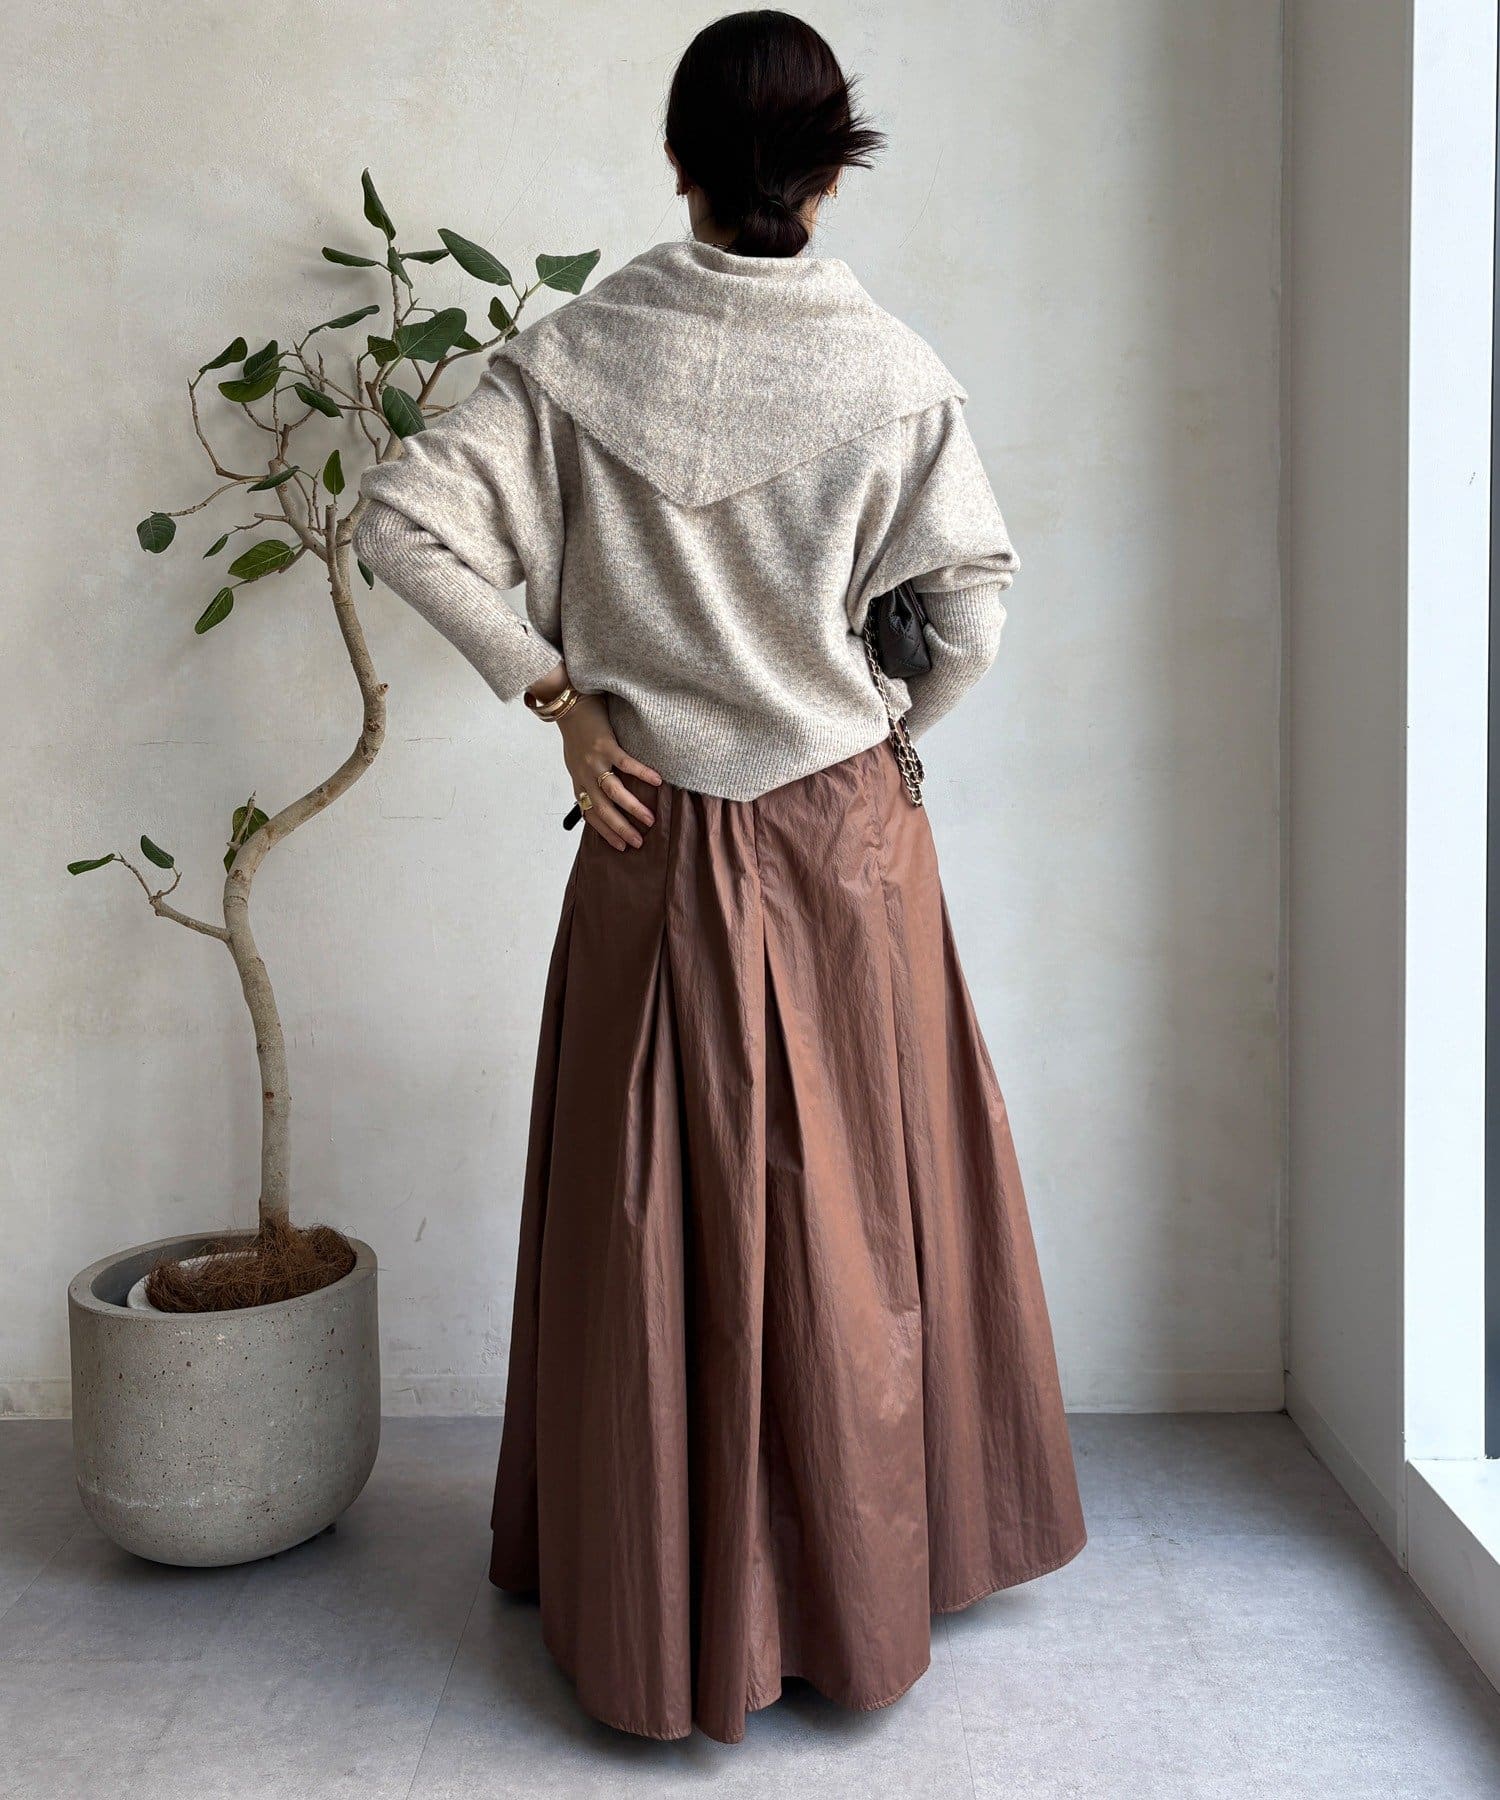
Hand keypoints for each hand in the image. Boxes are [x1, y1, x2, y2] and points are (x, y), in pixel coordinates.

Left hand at [557, 694, 662, 850]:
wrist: (568, 702)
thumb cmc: (576, 730)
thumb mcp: (576, 759)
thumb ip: (587, 776)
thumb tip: (603, 794)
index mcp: (578, 780)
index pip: (590, 813)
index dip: (604, 831)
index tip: (619, 846)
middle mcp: (584, 775)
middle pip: (603, 809)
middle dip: (620, 828)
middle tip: (637, 842)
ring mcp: (594, 761)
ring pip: (614, 792)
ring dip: (633, 808)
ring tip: (649, 820)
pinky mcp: (605, 745)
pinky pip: (626, 764)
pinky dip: (642, 774)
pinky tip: (657, 781)